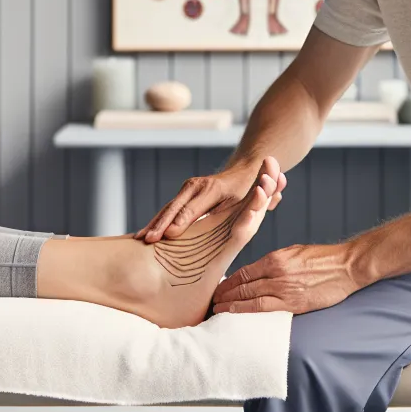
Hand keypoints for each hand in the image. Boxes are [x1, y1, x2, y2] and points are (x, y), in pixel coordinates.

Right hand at [134, 155, 285, 242]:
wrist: (245, 171)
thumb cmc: (250, 189)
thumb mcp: (253, 197)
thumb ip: (257, 200)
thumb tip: (270, 200)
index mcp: (212, 188)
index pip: (193, 208)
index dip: (181, 221)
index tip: (169, 235)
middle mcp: (197, 186)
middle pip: (175, 208)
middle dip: (161, 224)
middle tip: (148, 240)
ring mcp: (187, 189)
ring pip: (168, 208)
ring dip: (154, 224)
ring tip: (140, 240)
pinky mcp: (183, 194)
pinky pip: (167, 210)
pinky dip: (155, 222)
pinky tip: (142, 236)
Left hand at [211, 240, 362, 314]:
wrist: (346, 266)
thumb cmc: (323, 259)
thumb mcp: (294, 252)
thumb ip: (274, 262)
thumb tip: (258, 272)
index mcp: (275, 259)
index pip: (243, 272)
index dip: (228, 282)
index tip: (218, 289)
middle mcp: (276, 274)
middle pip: (242, 286)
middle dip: (224, 295)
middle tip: (211, 302)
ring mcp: (284, 290)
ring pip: (249, 299)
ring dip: (231, 305)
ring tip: (218, 310)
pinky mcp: (294, 304)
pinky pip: (265, 309)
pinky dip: (247, 312)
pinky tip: (238, 315)